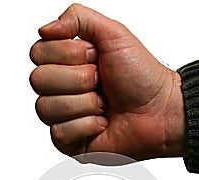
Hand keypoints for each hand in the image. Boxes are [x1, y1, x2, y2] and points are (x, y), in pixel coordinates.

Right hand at [29, 4, 186, 160]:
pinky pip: (59, 133)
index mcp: (65, 62)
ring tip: (103, 104)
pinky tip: (102, 123)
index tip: (95, 57)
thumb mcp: (112, 33)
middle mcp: (60, 89)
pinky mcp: (69, 142)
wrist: (160, 110)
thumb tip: (44, 29)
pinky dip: (87, 126)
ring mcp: (63, 117)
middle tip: (101, 82)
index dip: (68, 54)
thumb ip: (77, 17)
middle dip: (78, 79)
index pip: (38, 53)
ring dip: (84, 103)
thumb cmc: (141, 76)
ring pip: (46, 108)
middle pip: (38, 80)